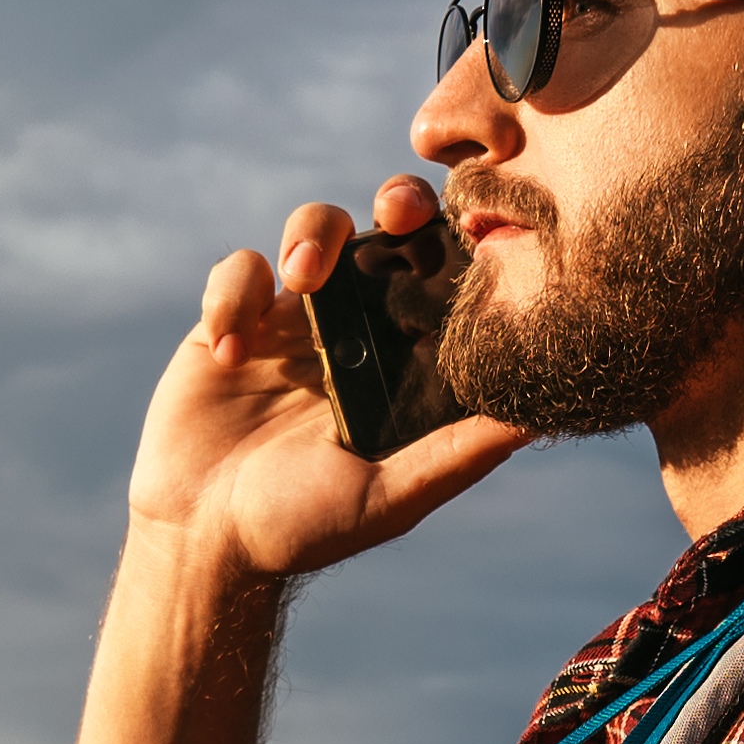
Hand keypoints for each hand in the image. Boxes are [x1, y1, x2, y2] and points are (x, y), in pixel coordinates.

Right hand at [126, 176, 529, 581]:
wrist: (205, 540)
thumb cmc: (305, 527)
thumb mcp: (392, 496)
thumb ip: (459, 455)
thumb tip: (538, 421)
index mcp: (402, 360)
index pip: (444, 280)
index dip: (460, 242)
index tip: (470, 230)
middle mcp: (355, 328)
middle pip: (386, 231)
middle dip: (398, 204)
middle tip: (397, 215)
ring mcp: (291, 318)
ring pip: (315, 228)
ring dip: (314, 235)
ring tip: (302, 281)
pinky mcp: (230, 319)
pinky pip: (239, 270)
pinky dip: (234, 295)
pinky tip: (233, 353)